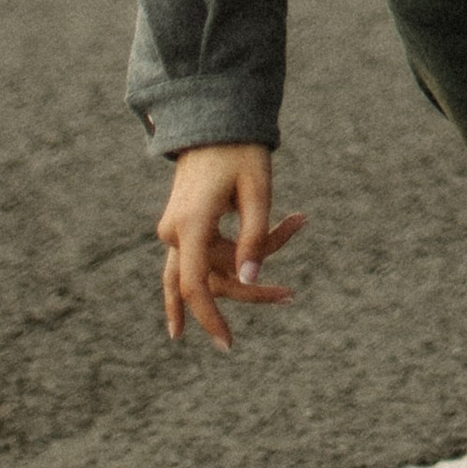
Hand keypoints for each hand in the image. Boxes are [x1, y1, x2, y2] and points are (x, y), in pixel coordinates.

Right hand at [155, 146, 304, 354]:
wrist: (212, 123)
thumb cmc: (241, 153)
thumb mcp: (259, 191)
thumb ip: (256, 237)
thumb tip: (251, 280)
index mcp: (191, 223)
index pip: (196, 284)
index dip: (211, 319)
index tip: (228, 344)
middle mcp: (175, 232)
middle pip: (212, 279)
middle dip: (254, 284)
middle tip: (293, 291)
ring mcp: (173, 231)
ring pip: (207, 271)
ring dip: (243, 274)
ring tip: (285, 276)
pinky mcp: (179, 229)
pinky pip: (190, 265)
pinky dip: (199, 286)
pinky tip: (178, 328)